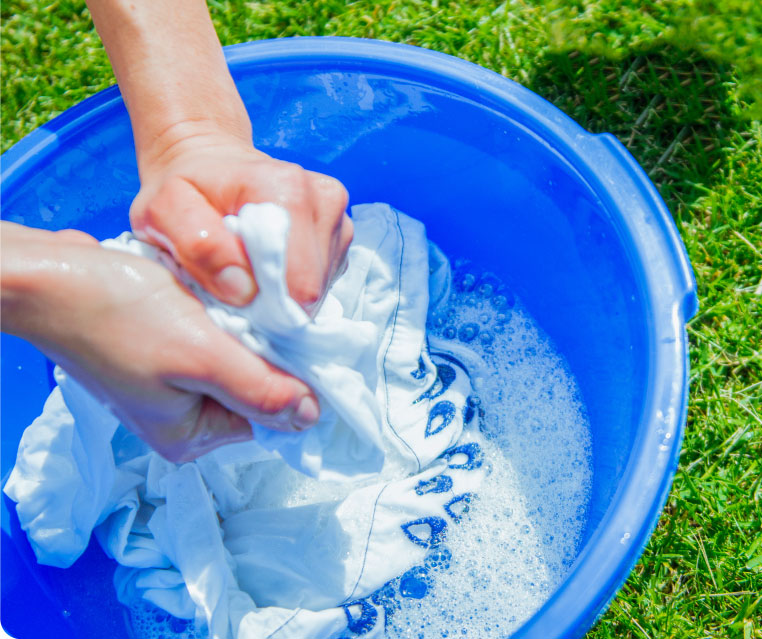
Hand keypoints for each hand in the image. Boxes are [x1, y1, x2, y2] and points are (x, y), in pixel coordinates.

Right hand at [1, 222, 320, 462]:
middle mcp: (181, 418)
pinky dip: (221, 319)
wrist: (51, 275)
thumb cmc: (120, 316)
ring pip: (235, 359)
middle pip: (252, 387)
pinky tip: (216, 297)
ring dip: (244, 331)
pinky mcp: (162, 351)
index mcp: (190, 435)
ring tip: (235, 302)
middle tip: (262, 313)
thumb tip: (310, 417)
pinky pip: (212, 340)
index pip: (268, 415)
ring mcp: (169, 384)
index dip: (290, 379)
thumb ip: (259, 389)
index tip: (300, 339)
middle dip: (264, 350)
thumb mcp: (201, 356)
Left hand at [130, 128, 353, 312]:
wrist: (208, 157)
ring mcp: (338, 215)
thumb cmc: (184, 186)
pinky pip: (324, 276)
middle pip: (312, 287)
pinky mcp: (341, 230)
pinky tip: (268, 263)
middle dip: (275, 298)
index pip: (299, 281)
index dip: (267, 304)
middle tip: (237, 282)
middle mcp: (324, 198)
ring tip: (250, 267)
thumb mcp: (164, 211)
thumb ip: (198, 247)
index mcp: (286, 190)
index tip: (235, 297)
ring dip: (285, 289)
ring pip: (320, 285)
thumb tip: (244, 290)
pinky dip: (295, 280)